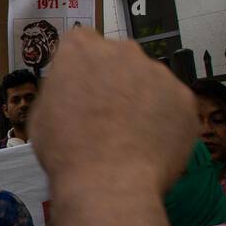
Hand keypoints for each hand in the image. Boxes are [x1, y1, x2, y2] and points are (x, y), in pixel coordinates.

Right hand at [27, 28, 195, 193]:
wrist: (109, 183)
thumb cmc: (66, 152)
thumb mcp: (40, 115)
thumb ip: (59, 90)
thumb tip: (70, 90)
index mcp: (81, 49)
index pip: (81, 43)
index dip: (81, 68)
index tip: (80, 90)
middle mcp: (123, 50)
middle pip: (119, 58)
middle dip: (114, 81)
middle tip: (106, 116)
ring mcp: (159, 73)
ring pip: (149, 81)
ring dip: (141, 100)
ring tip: (130, 137)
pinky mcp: (185, 99)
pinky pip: (173, 106)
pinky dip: (164, 121)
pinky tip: (150, 146)